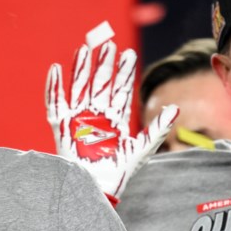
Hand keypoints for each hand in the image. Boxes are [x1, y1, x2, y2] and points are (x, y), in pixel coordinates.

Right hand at [46, 31, 178, 201]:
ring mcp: (78, 119)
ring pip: (79, 87)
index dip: (124, 72)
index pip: (120, 90)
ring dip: (81, 69)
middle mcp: (96, 115)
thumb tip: (175, 110)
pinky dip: (54, 87)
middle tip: (108, 43)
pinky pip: (56, 103)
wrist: (97, 187)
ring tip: (84, 49)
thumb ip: (158, 128)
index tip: (128, 53)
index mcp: (114, 119)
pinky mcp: (62, 126)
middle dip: (104, 64)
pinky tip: (56, 69)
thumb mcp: (143, 148)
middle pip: (100, 84)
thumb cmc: (119, 171)